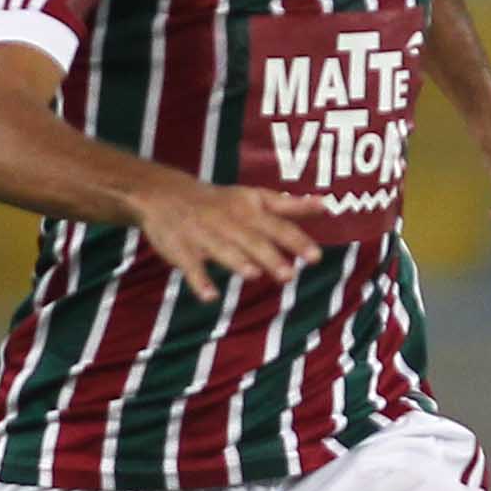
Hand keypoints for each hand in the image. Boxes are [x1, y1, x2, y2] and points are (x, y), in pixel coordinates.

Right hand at [126, 166, 319, 301]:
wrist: (165, 193)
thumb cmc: (220, 201)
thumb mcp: (255, 197)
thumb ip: (289, 205)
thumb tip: (326, 206)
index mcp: (249, 210)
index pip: (277, 226)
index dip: (296, 241)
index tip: (316, 256)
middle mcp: (229, 221)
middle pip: (252, 240)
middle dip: (270, 256)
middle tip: (289, 275)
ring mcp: (203, 235)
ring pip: (222, 249)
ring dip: (237, 261)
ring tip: (253, 274)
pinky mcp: (181, 249)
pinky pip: (190, 266)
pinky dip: (199, 281)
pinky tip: (210, 297)